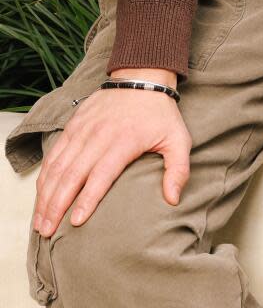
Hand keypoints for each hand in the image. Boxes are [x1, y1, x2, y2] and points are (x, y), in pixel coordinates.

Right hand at [32, 68, 189, 236]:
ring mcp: (83, 130)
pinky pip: (54, 153)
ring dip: (46, 194)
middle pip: (72, 175)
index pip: (101, 175)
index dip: (87, 199)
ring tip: (39, 221)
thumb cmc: (160, 114)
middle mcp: (99, 136)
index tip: (75, 223)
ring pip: (58, 166)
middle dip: (56, 205)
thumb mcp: (178, 139)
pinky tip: (40, 194)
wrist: (142, 76)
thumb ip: (178, 170)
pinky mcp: (73, 125)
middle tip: (47, 231)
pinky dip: (45, 175)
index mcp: (124, 141)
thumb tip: (173, 200)